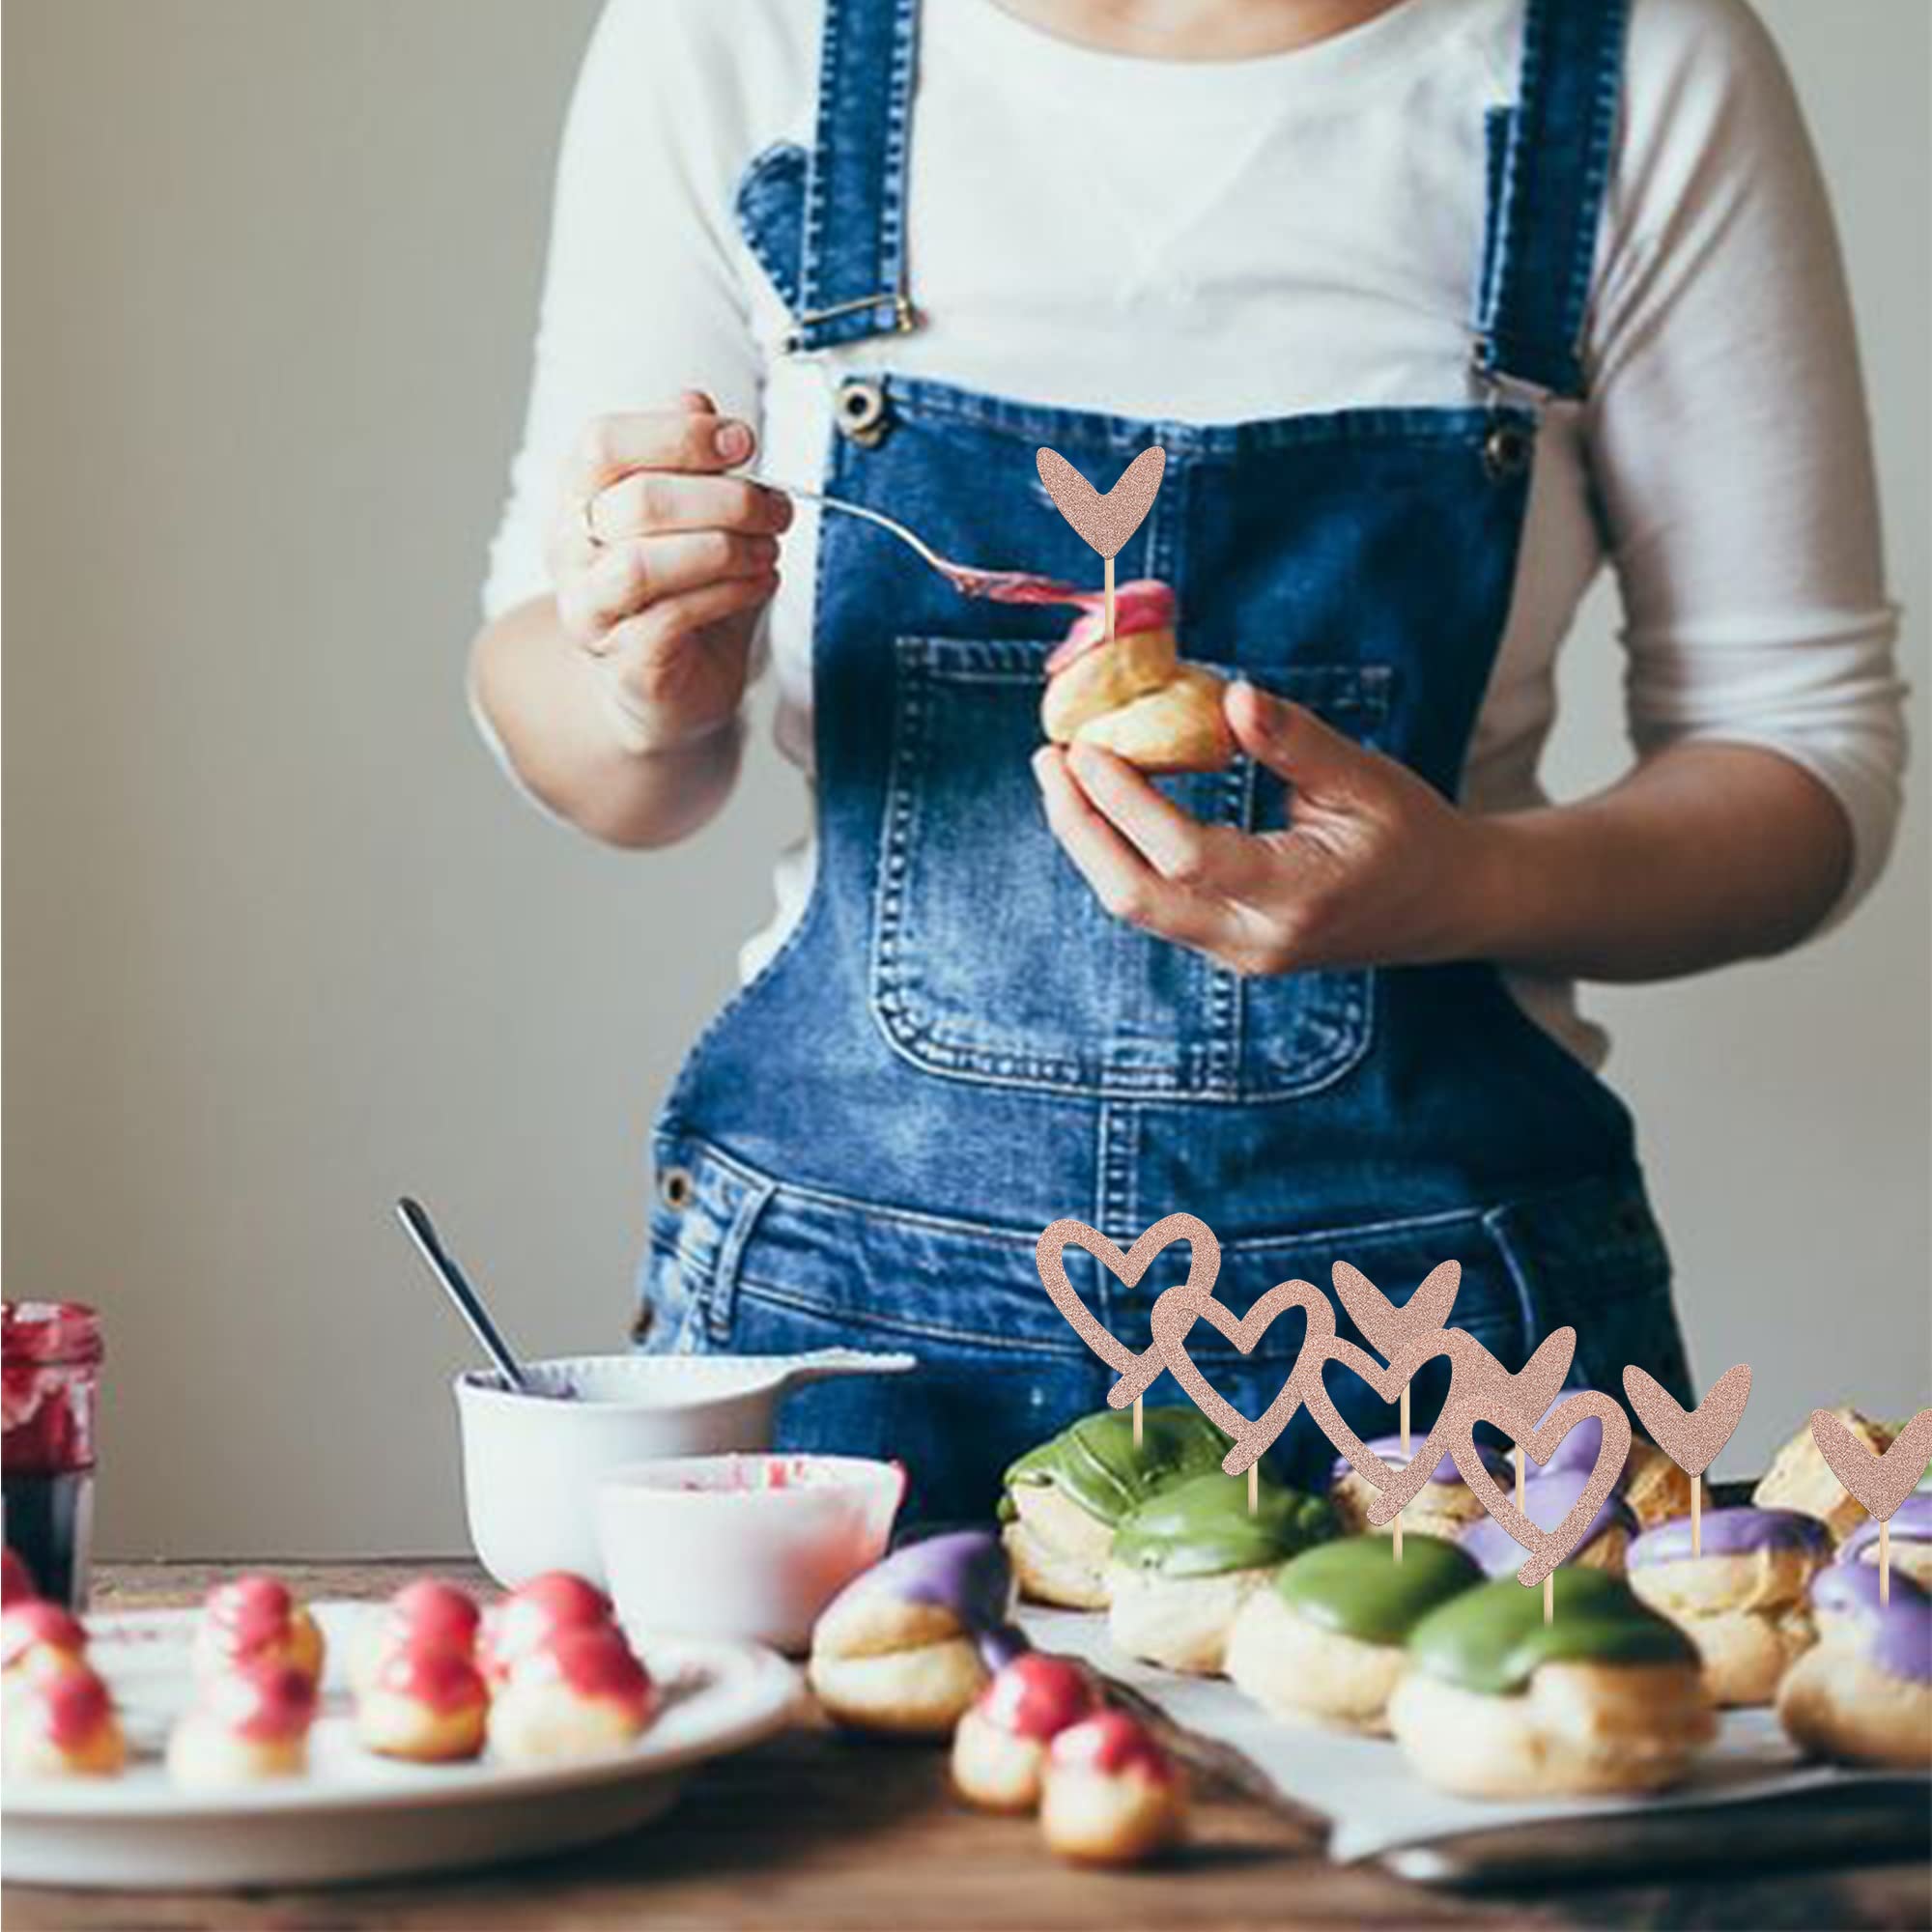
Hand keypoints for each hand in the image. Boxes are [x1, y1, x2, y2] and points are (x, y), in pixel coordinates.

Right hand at [548, 390, 790, 752]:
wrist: (668, 689)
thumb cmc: (683, 592)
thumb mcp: (695, 514)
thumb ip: (690, 458)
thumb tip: (696, 397)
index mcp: (580, 496)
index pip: (602, 443)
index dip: (677, 433)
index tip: (743, 441)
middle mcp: (571, 550)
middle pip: (638, 500)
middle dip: (726, 498)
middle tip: (777, 508)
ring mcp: (590, 609)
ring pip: (644, 562)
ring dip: (726, 548)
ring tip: (768, 550)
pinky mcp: (624, 660)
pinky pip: (673, 616)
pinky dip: (730, 593)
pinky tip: (759, 583)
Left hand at [1033, 681, 1501, 974]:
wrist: (1446, 906)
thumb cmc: (1411, 832)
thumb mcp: (1366, 777)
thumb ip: (1295, 740)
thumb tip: (1230, 692)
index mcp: (1300, 895)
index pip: (1186, 856)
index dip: (1125, 801)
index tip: (1085, 746)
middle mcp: (1258, 939)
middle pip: (1136, 897)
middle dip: (1079, 828)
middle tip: (1048, 758)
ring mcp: (1237, 954)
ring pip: (1136, 906)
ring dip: (1089, 840)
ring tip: (1062, 774)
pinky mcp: (1225, 948)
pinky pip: (1154, 904)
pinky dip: (1118, 852)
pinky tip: (1104, 802)